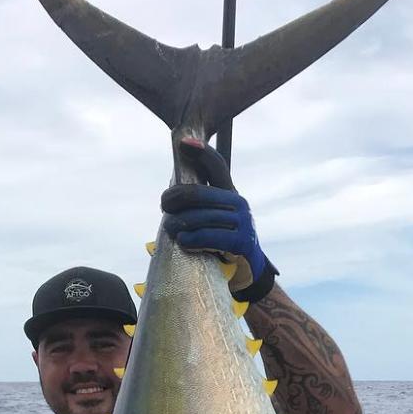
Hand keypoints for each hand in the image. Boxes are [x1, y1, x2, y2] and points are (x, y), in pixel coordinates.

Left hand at [160, 138, 277, 302]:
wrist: (249, 271)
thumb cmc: (224, 242)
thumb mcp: (215, 219)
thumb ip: (202, 204)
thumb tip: (172, 190)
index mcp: (232, 193)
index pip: (217, 166)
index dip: (201, 153)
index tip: (183, 142)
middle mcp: (240, 204)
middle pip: (200, 193)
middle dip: (176, 198)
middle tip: (164, 206)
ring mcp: (243, 223)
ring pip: (201, 217)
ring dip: (179, 223)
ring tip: (169, 228)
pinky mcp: (242, 243)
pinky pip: (209, 237)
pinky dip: (192, 238)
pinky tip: (182, 241)